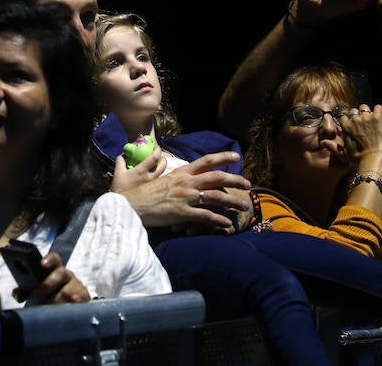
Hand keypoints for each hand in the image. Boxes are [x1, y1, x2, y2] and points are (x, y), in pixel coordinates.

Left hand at [15, 252, 90, 304]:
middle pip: (60, 273)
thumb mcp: (36, 292)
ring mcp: (76, 285)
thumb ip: (25, 291)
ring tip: (55, 302)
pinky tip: (74, 301)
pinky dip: (78, 299)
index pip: (53, 259)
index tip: (42, 264)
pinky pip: (82, 297)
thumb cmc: (48, 296)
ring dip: (60, 297)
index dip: (48, 259)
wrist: (66, 309)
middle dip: (48, 283)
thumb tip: (17, 293)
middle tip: (37, 293)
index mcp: (53, 270)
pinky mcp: (84, 297)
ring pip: (69, 289)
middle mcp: (65, 275)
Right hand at [111, 145, 166, 192]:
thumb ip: (120, 161)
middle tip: (160, 156)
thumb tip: (122, 155)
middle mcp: (150, 178)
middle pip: (163, 166)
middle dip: (163, 159)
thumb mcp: (118, 173)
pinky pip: (158, 180)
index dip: (157, 149)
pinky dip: (157, 175)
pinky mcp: (151, 190)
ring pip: (162, 173)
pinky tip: (151, 175)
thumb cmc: (120, 188)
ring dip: (161, 167)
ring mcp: (152, 185)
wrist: (123, 204)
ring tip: (156, 165)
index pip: (154, 157)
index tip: (156, 146)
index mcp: (142, 171)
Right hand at [121, 151, 250, 228]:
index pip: (206, 161)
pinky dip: (218, 220)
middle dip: (235, 179)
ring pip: (215, 197)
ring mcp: (185, 197)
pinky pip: (205, 216)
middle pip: (217, 177)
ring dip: (232, 201)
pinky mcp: (182, 212)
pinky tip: (228, 224)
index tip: (236, 157)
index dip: (222, 157)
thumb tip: (186, 174)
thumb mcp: (163, 179)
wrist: (132, 205)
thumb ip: (177, 176)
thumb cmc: (146, 193)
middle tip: (248, 184)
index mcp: (182, 172)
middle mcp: (186, 182)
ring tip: (244, 206)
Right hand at [336, 105, 381, 170]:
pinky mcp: (377, 118)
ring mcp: (365, 118)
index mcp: (345, 126)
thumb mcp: (342, 154)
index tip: (353, 125)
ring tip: (372, 119)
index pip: (344, 117)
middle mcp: (354, 120)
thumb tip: (322, 143)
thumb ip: (332, 147)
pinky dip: (379, 111)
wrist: (372, 158)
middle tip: (363, 122)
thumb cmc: (357, 158)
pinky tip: (380, 117)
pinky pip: (378, 108)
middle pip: (354, 110)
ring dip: (368, 112)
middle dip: (357, 115)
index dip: (348, 120)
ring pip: (364, 107)